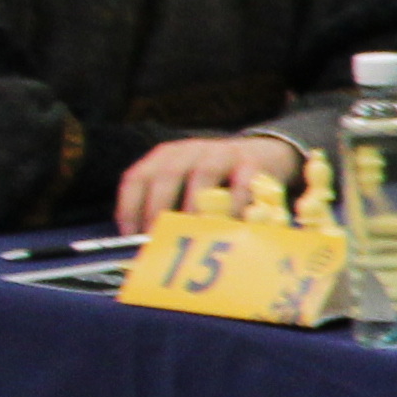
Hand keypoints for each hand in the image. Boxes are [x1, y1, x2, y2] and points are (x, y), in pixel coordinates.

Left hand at [111, 131, 299, 232]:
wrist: (266, 153)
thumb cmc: (218, 180)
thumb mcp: (187, 184)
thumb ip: (170, 208)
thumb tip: (150, 246)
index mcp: (166, 156)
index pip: (137, 178)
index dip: (129, 207)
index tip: (131, 237)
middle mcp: (189, 150)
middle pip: (166, 174)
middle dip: (159, 208)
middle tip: (159, 238)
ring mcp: (221, 153)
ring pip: (203, 174)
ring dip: (195, 206)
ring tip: (193, 233)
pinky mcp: (251, 161)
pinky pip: (241, 183)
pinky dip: (235, 205)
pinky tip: (231, 227)